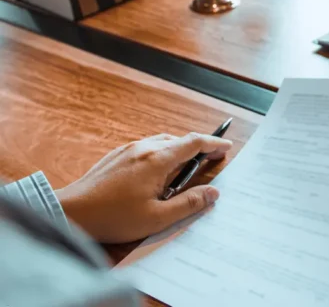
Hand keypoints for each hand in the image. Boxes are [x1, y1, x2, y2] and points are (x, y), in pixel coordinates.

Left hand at [55, 133, 232, 243]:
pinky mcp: (116, 155)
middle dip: (199, 147)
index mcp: (158, 160)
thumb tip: (213, 193)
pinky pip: (147, 147)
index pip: (194, 143)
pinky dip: (162, 153)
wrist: (71, 212)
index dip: (214, 143)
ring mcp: (128, 149)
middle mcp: (144, 148)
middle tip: (211, 158)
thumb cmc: (114, 217)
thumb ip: (189, 203)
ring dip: (179, 150)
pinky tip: (159, 172)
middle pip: (179, 140)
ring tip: (187, 167)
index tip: (227, 146)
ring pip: (162, 142)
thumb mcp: (158, 217)